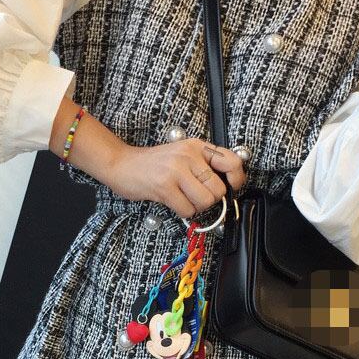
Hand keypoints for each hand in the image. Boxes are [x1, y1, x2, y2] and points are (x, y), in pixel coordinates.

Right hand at [108, 138, 246, 219]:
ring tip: (183, 198)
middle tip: (195, 196)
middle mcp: (189, 155)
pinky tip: (172, 201)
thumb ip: (204, 165)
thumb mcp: (182, 155)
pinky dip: (182, 212)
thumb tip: (228, 186)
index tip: (231, 187)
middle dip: (209, 199)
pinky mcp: (165, 186)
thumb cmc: (153, 164)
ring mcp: (176, 170)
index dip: (237, 179)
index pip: (232, 161)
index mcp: (197, 146)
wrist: (121, 164)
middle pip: (219, 189)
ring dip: (196, 207)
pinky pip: (188, 209)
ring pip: (206, 201)